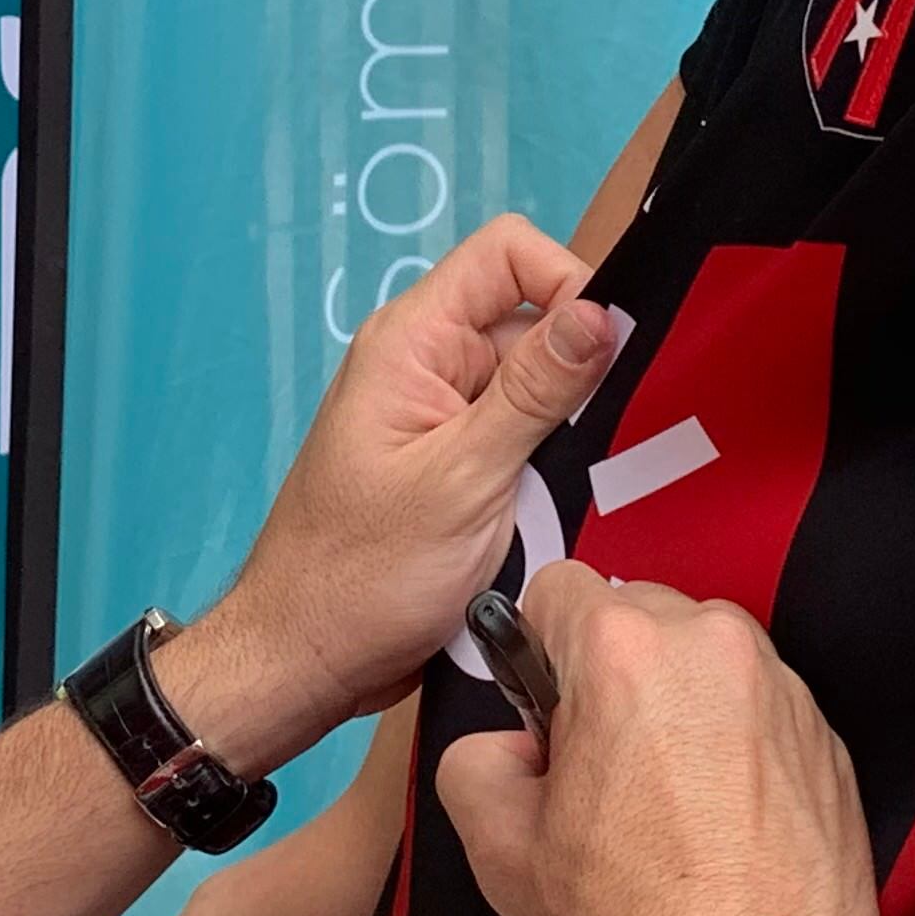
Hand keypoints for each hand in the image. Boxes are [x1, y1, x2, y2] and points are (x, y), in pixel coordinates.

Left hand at [176, 216, 628, 774]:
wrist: (307, 660)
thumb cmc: (361, 577)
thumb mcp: (464, 480)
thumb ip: (535, 392)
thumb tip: (599, 312)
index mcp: (412, 342)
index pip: (508, 255)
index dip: (567, 282)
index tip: (607, 349)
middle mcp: (426, 365)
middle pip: (532, 324)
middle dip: (575, 376)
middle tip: (592, 444)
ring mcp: (441, 418)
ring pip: (538, 391)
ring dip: (563, 437)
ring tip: (561, 493)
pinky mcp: (457, 466)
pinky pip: (524, 443)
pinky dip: (546, 474)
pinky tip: (547, 517)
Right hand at [437, 565, 877, 915]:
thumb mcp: (497, 846)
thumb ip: (477, 760)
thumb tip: (509, 748)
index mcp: (625, 650)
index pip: (557, 588)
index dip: (535, 649)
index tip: (544, 705)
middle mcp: (715, 649)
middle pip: (642, 616)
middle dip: (614, 674)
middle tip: (602, 767)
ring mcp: (785, 694)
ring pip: (710, 663)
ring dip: (683, 705)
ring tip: (669, 805)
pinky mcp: (832, 745)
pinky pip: (766, 714)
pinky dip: (740, 747)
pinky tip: (722, 827)